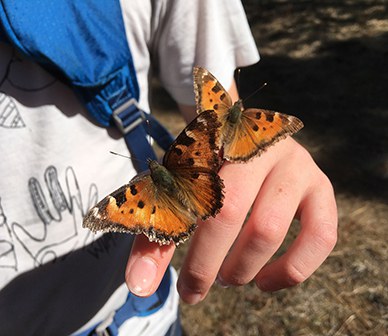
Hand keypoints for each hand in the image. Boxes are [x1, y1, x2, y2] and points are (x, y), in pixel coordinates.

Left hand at [125, 137, 336, 303]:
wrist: (247, 140)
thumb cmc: (208, 171)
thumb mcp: (179, 193)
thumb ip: (156, 237)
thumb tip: (139, 286)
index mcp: (215, 141)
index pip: (187, 196)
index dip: (175, 246)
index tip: (170, 284)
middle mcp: (259, 146)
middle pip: (228, 211)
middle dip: (208, 262)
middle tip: (200, 284)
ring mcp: (295, 163)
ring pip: (268, 228)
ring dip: (244, 267)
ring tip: (229, 276)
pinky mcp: (321, 186)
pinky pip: (321, 236)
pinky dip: (292, 270)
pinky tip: (267, 281)